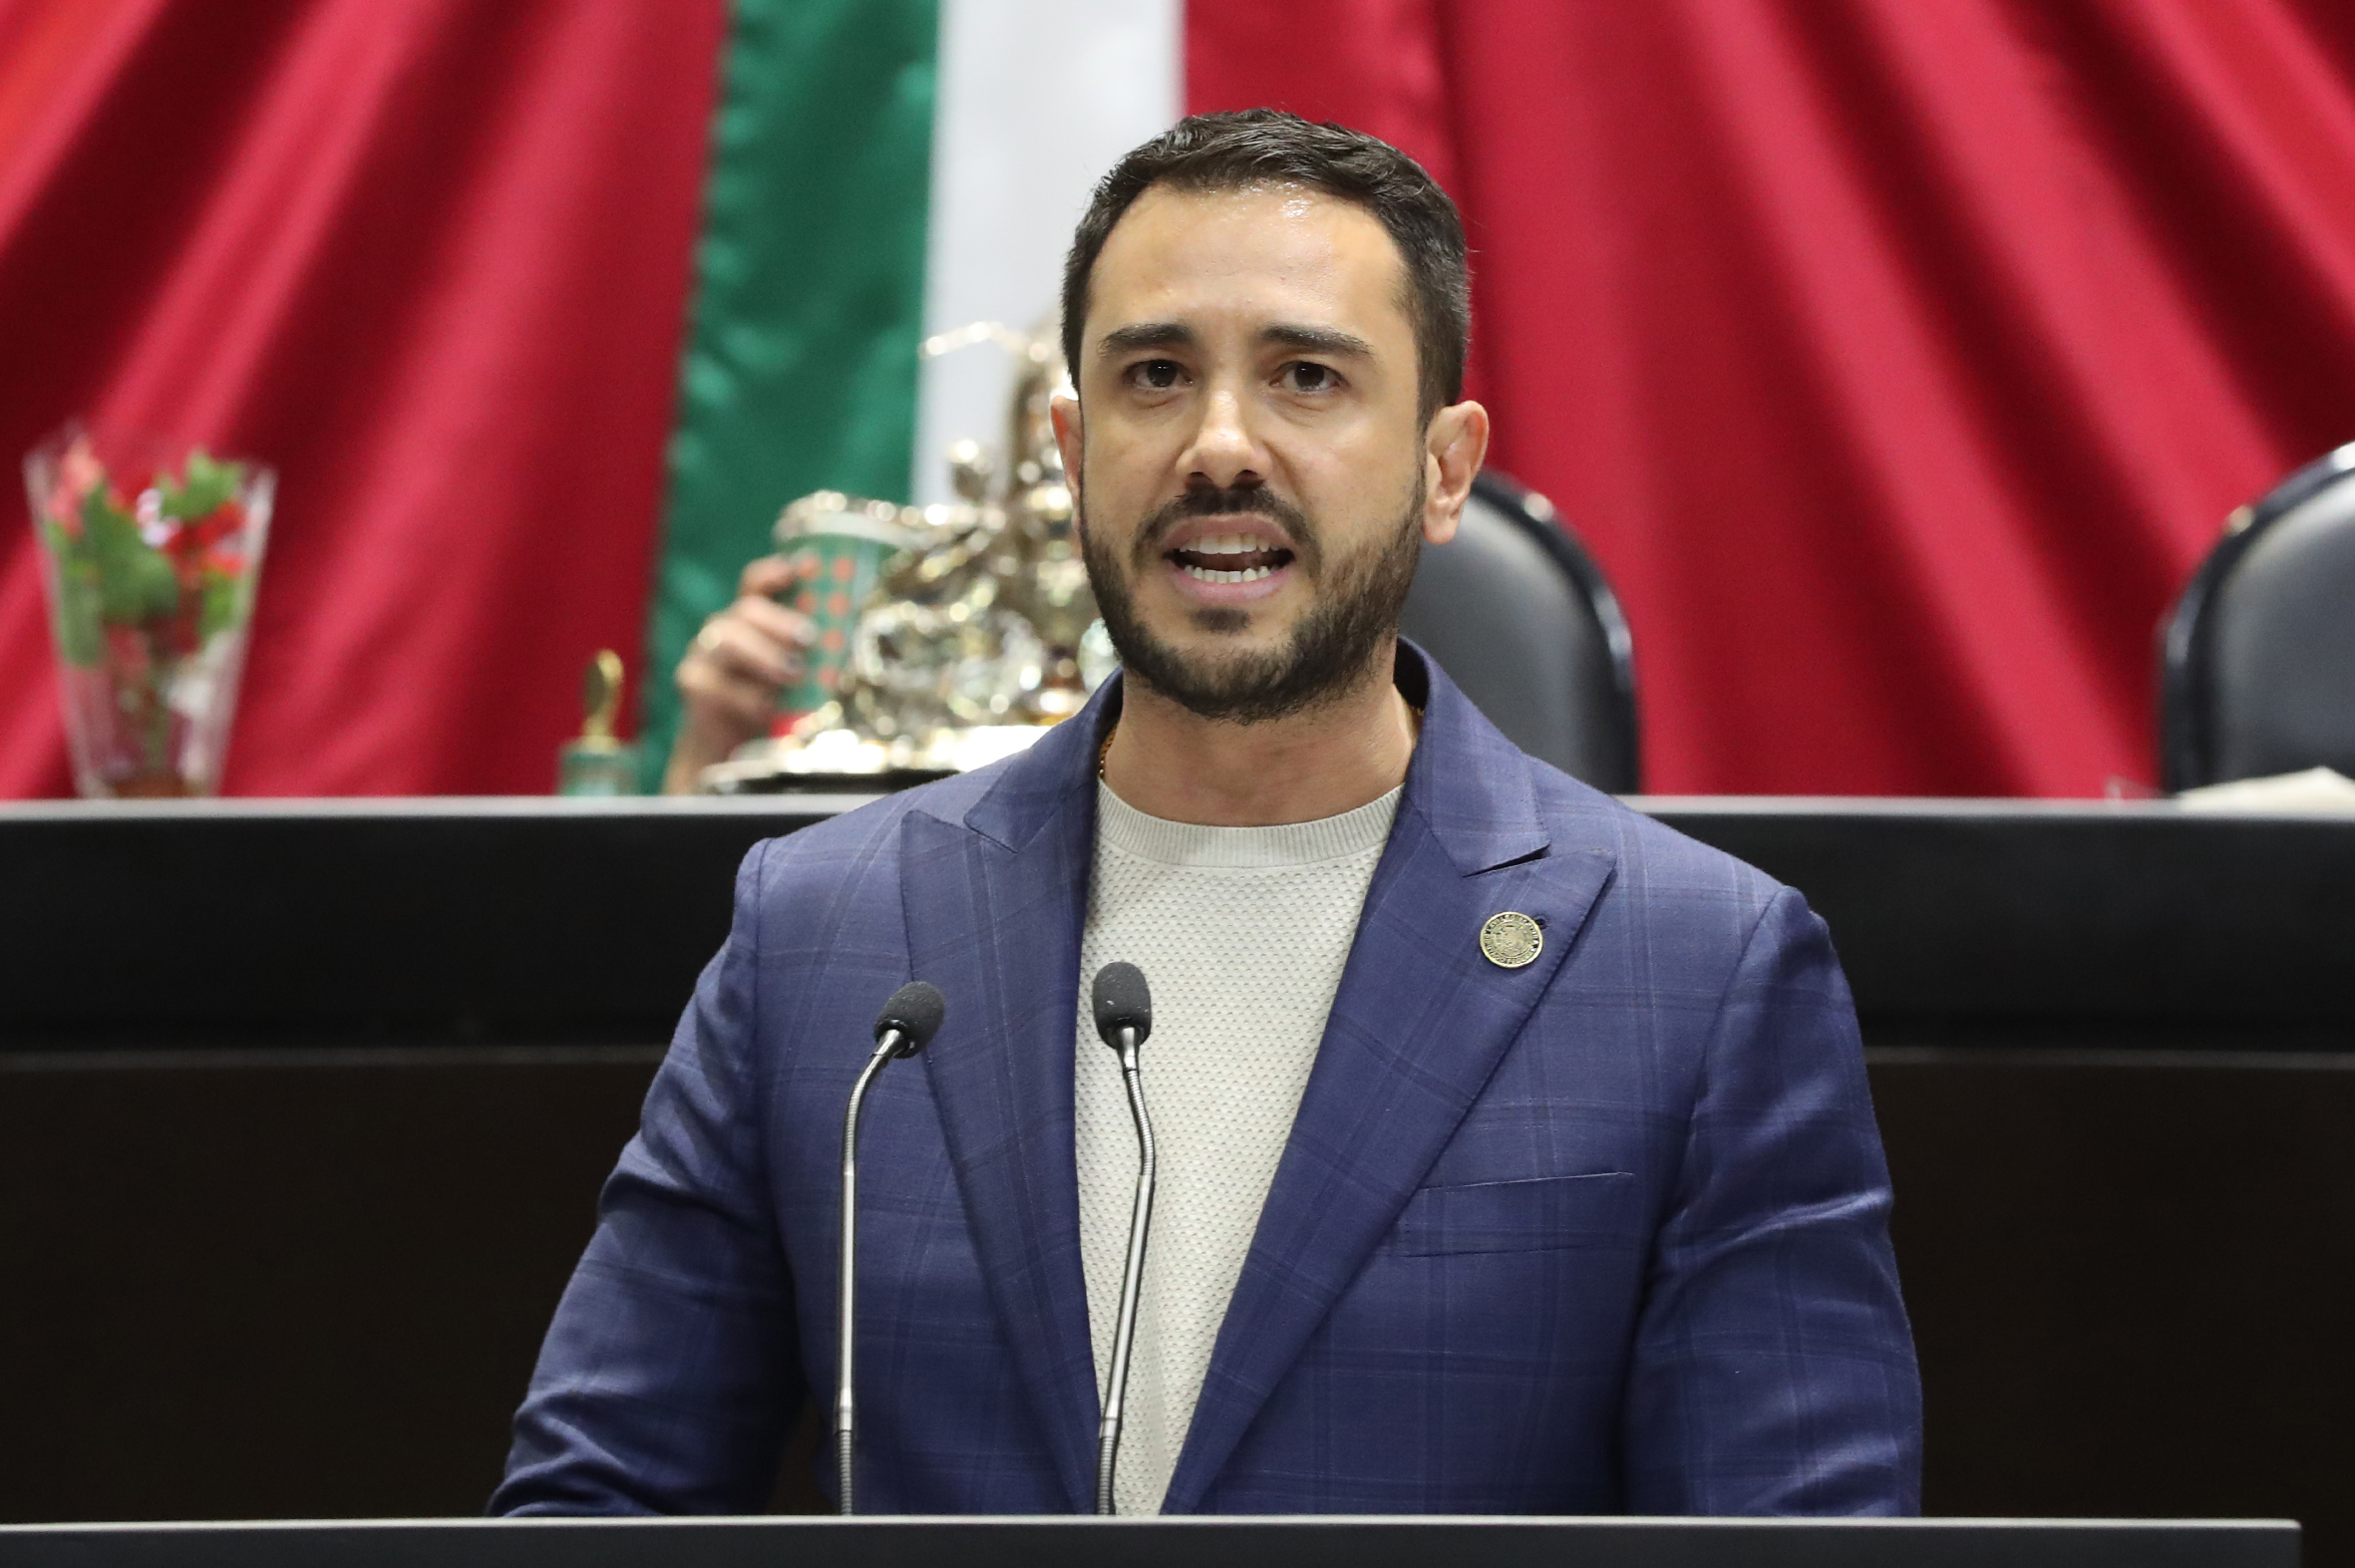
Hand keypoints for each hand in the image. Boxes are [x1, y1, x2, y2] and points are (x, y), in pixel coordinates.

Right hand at [662, 555, 817, 793]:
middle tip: (809, 639)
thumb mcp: (799, 677)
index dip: (776, 572)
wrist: (732, 751)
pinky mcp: (693, 685)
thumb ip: (814, 657)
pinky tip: (768, 709)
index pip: (756, 583)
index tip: (804, 568)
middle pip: (746, 608)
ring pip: (726, 639)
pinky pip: (716, 684)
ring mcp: (704, 654)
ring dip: (764, 656)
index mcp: (752, 620)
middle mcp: (724, 629)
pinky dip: (746, 697)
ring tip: (793, 676)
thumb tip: (856, 644)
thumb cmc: (774, 706)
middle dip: (780, 622)